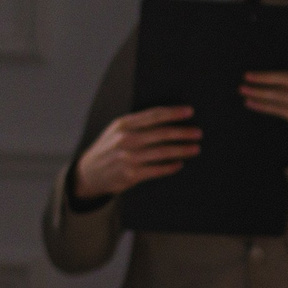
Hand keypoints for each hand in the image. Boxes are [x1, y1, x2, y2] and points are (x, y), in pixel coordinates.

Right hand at [73, 105, 199, 200]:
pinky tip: (180, 164)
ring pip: (162, 152)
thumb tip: (166, 119)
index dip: (173, 113)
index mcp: (123, 124)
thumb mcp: (117, 130)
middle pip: (161, 134)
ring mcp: (129, 158)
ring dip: (182, 150)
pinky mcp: (131, 175)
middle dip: (183, 133)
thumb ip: (137, 123)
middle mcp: (126, 140)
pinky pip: (157, 170)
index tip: (189, 112)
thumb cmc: (108, 148)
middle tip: (198, 133)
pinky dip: (170, 167)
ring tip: (195, 148)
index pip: (154, 115)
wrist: (89, 173)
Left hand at [241, 70, 287, 155]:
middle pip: (287, 79)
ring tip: (243, 90)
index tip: (251, 74)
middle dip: (264, 77)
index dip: (269, 74)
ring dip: (259, 92)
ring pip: (281, 94)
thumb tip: (258, 76)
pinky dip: (263, 106)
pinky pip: (280, 109)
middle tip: (246, 76)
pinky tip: (250, 103)